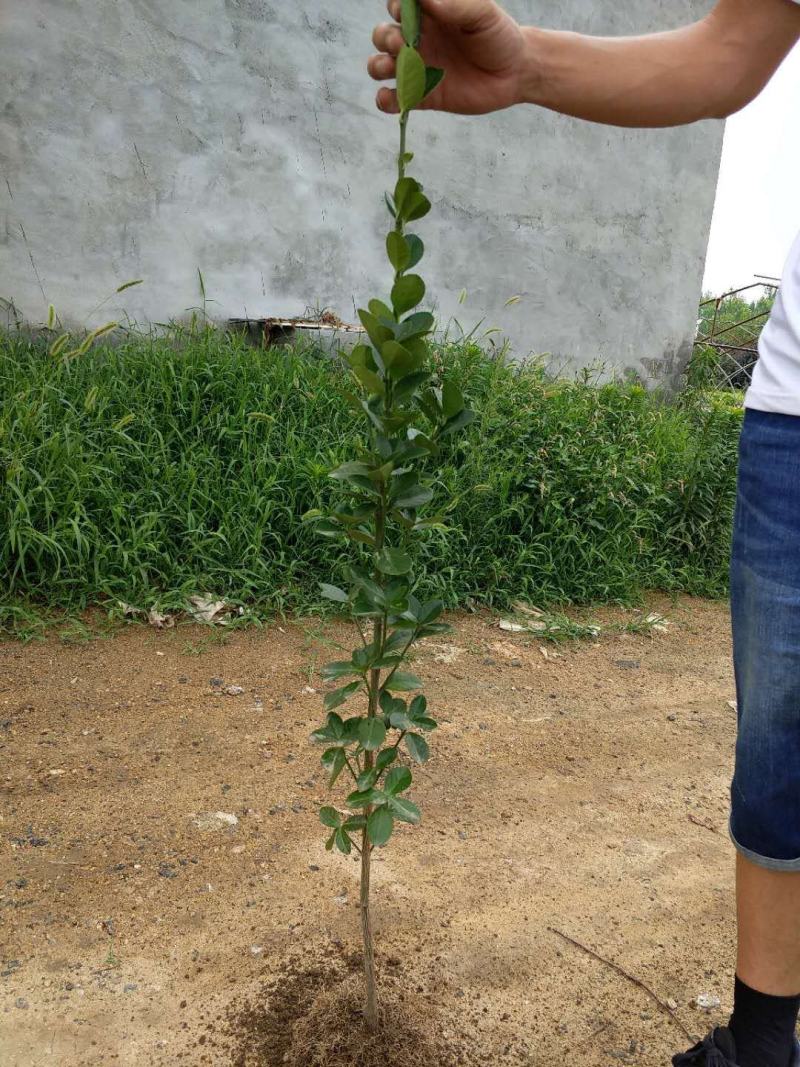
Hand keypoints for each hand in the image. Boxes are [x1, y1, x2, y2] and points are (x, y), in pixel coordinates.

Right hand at [368, 0, 528, 114]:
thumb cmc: (499, 36)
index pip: (397, 6)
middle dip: (384, 38)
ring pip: (381, 65)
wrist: (515, 73)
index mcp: (429, 17)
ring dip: (378, 66)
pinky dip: (385, 100)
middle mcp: (419, 41)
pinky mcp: (423, 97)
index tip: (406, 11)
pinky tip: (391, 97)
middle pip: (382, 35)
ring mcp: (419, 70)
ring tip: (392, 67)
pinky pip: (394, 99)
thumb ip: (455, 5)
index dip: (396, 7)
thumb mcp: (482, 13)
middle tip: (402, 43)